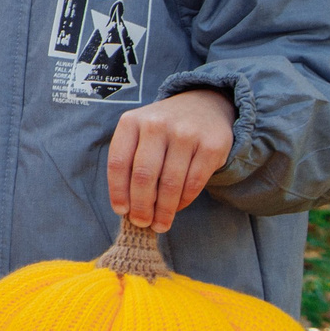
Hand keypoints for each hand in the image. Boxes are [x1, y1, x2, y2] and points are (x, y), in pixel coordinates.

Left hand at [106, 87, 235, 231]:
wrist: (205, 106)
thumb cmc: (163, 130)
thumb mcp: (139, 133)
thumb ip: (130, 161)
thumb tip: (127, 207)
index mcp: (131, 122)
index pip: (118, 163)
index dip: (118, 191)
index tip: (121, 212)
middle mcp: (157, 124)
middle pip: (144, 176)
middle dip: (141, 206)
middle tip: (142, 223)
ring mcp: (186, 133)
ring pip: (170, 183)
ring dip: (163, 210)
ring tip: (160, 224)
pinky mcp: (211, 145)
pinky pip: (194, 183)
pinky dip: (183, 201)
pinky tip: (177, 208)